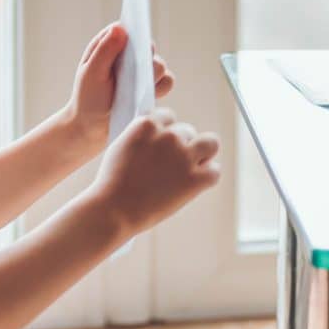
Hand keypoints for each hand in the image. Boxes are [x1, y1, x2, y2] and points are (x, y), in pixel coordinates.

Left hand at [61, 23, 174, 157]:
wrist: (92, 127)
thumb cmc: (87, 98)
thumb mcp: (92, 74)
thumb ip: (105, 51)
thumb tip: (120, 28)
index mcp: (110, 44)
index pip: (128, 30)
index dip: (135, 35)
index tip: (136, 45)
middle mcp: (128, 55)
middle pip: (148, 48)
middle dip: (145, 61)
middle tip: (136, 73)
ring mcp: (140, 71)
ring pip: (160, 66)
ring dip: (153, 77)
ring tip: (139, 90)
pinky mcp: (150, 87)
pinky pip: (166, 82)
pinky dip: (160, 89)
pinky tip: (147, 98)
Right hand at [88, 109, 220, 235]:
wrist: (113, 211)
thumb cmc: (113, 184)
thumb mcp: (122, 146)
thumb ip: (143, 135)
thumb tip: (163, 133)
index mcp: (148, 124)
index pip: (168, 116)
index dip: (166, 133)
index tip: (160, 148)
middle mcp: (169, 136)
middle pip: (188, 131)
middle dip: (182, 146)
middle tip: (170, 167)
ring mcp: (184, 157)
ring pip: (210, 143)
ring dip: (202, 155)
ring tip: (189, 171)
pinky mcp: (195, 180)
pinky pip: (215, 171)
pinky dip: (207, 179)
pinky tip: (193, 187)